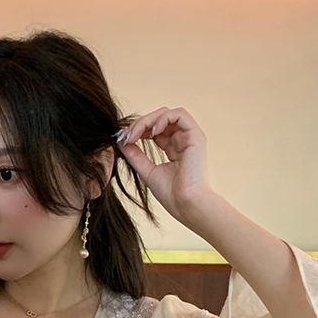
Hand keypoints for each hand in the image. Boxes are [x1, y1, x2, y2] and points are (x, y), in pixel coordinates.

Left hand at [116, 107, 211, 222]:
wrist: (186, 204)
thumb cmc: (171, 194)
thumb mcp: (146, 170)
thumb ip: (135, 155)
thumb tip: (121, 141)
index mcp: (173, 148)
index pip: (154, 130)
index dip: (137, 130)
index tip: (122, 139)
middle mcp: (182, 140)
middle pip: (159, 119)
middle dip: (139, 124)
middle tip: (125, 135)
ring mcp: (190, 137)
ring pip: (167, 114)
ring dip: (148, 120)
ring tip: (135, 134)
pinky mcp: (196, 136)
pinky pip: (179, 114)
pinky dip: (162, 119)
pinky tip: (152, 132)